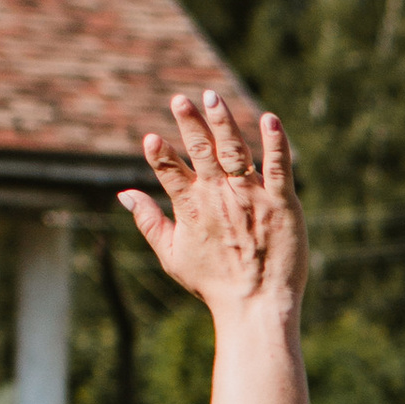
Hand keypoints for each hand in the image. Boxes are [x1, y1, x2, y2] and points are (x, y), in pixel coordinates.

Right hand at [119, 90, 306, 315]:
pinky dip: (275, 142)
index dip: (159, 154)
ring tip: (212, 97)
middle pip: (201, 150)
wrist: (256, 306)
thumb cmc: (213, 284)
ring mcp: (251, 196)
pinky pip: (278, 166)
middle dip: (189, 123)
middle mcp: (219, 195)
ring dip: (223, 122)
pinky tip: (270, 119)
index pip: (169, 170)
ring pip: (235, 149)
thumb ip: (148, 221)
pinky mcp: (281, 202)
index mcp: (192, 207)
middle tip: (180, 100)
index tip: (152, 138)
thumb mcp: (171, 255)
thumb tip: (124, 194)